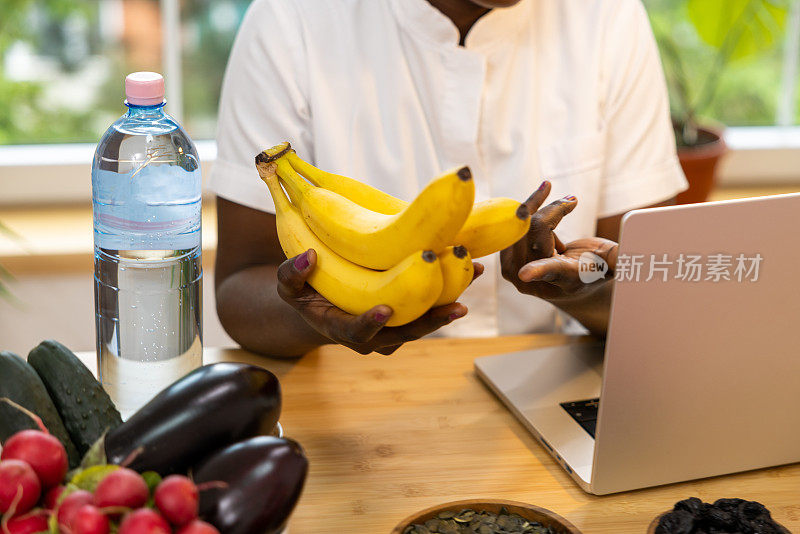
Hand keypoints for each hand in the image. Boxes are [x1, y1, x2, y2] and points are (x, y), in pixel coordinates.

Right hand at [276, 249, 482, 354]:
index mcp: (342, 329)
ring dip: (450, 299)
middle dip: (431, 321)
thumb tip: (308, 257)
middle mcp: (374, 336)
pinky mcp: (410, 313)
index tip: (384, 310)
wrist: (326, 304)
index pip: (357, 334)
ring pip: (425, 319)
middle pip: (405, 334)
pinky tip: (471, 264)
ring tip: (472, 273)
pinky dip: (452, 285)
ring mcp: (395, 327)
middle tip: (455, 306)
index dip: (370, 325)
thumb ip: (291, 274)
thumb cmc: (307, 292)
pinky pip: (432, 303)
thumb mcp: (288, 285)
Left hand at [500, 181, 617, 300]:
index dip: (538, 271)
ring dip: (541, 205)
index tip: (525, 275)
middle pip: (536, 230)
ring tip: (566, 203)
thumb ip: (621, 259)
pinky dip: (529, 206)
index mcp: (561, 281)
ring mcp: (515, 269)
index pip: (549, 272)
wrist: (576, 277)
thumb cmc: (598, 267)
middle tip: (572, 201)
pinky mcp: (507, 254)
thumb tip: (643, 254)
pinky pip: (513, 222)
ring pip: (523, 222)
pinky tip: (544, 194)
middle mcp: (534, 280)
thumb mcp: (612, 262)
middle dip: (554, 210)